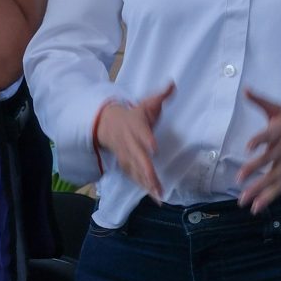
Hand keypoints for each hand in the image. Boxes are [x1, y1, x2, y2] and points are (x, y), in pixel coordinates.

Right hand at [95, 81, 174, 202]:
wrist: (107, 124)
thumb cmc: (133, 115)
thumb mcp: (146, 103)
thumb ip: (161, 96)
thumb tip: (173, 84)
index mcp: (136, 126)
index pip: (141, 133)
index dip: (146, 140)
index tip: (153, 148)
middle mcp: (130, 143)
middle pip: (138, 158)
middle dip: (147, 171)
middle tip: (156, 182)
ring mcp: (127, 155)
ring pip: (136, 171)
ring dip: (147, 184)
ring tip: (158, 195)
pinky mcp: (127, 164)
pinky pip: (135, 177)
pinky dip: (143, 187)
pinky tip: (153, 196)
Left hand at [237, 91, 280, 214]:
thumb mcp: (279, 109)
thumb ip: (260, 101)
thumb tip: (244, 89)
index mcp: (280, 130)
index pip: (268, 135)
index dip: (259, 140)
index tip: (248, 147)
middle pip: (268, 159)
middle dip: (254, 169)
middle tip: (239, 178)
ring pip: (272, 178)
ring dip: (258, 189)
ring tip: (242, 200)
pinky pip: (279, 188)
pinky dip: (268, 198)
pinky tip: (255, 207)